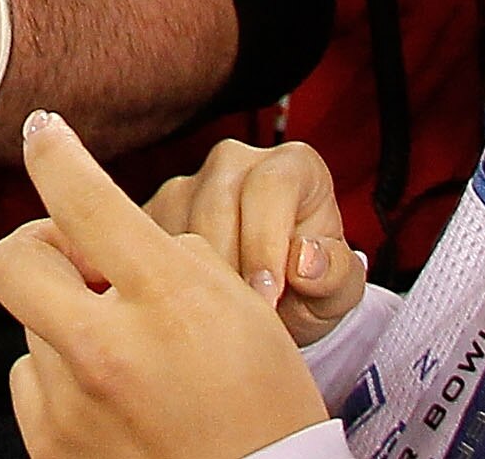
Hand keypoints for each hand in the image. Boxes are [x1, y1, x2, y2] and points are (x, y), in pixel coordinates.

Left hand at [0, 114, 334, 458]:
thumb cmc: (264, 403)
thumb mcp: (238, 303)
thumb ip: (169, 253)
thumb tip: (102, 234)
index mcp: (168, 303)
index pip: (85, 202)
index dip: (55, 154)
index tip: (44, 134)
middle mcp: (107, 354)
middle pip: (14, 260)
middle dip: (40, 248)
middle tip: (82, 264)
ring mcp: (72, 408)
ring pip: (32, 326)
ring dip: (68, 326)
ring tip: (127, 356)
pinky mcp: (52, 447)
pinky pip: (34, 383)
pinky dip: (64, 380)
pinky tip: (113, 397)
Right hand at [144, 138, 371, 343]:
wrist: (278, 301)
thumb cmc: (313, 287)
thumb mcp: (339, 292)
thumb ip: (335, 275)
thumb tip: (304, 260)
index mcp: (293, 166)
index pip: (271, 187)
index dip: (266, 243)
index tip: (268, 297)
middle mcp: (236, 161)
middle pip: (217, 204)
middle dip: (228, 267)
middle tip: (238, 321)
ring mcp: (189, 183)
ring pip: (177, 224)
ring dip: (193, 277)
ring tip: (214, 322)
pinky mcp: (152, 212)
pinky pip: (145, 243)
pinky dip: (161, 278)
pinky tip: (183, 312)